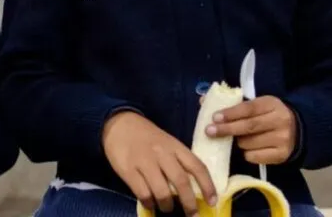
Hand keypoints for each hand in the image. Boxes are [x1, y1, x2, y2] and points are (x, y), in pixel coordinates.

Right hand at [102, 111, 216, 215]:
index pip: (197, 166)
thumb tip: (194, 188)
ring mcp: (144, 162)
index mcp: (175, 146)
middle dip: (189, 203)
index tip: (212, 201)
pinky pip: (143, 193)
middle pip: (181, 182)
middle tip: (193, 215)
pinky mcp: (128, 170)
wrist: (119, 123)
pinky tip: (150, 203)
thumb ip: (179, 161)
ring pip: (162, 192)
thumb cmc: (147, 136)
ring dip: (167, 205)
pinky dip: (149, 203)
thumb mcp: (167, 143)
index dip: (207, 186)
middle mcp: (162, 153)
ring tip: (167, 208)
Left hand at [207, 96, 296, 164]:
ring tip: (235, 139)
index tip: (214, 117)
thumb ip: (233, 103)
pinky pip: (255, 157)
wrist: (297, 131)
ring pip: (249, 143)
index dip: (231, 113)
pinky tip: (247, 148)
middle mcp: (280, 121)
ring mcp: (282, 139)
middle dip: (226, 129)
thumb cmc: (268, 115)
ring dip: (237, 142)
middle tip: (209, 131)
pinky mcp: (281, 155)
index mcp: (272, 104)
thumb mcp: (256, 104)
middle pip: (248, 126)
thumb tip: (203, 101)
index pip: (249, 108)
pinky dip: (246, 153)